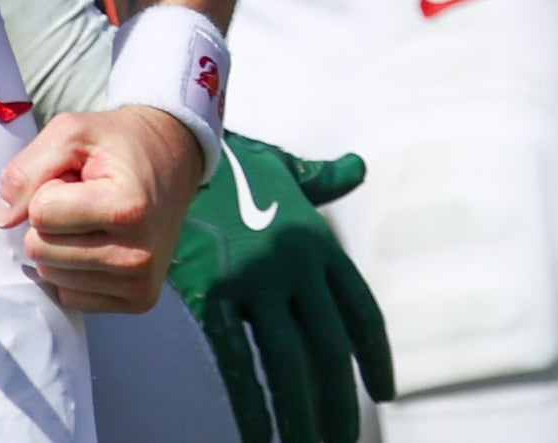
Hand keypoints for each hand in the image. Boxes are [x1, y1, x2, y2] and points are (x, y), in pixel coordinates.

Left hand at [0, 104, 204, 312]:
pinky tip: (99, 242)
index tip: (78, 177)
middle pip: (41, 250)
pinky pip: (70, 295)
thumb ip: (27, 169)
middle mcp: (137, 254)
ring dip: (61, 243)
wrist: (171, 160)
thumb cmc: (117, 144)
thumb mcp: (71, 133)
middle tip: (84, 197)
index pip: (41, 213)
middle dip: (50, 219)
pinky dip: (72, 269)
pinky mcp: (138, 301)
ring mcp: (140, 283)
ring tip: (93, 217)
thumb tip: (2, 220)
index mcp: (127, 207)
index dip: (48, 188)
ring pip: (51, 275)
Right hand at [170, 136, 394, 442]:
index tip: (384, 391)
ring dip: (303, 415)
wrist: (172, 143)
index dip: (376, 356)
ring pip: (289, 364)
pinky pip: (238, 361)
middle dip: (339, 402)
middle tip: (344, 438)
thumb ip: (322, 179)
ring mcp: (255, 280)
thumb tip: (356, 167)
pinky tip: (262, 436)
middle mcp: (294, 264)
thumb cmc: (227, 158)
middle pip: (329, 348)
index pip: (361, 311)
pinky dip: (252, 404)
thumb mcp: (282, 166)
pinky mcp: (213, 292)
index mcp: (317, 241)